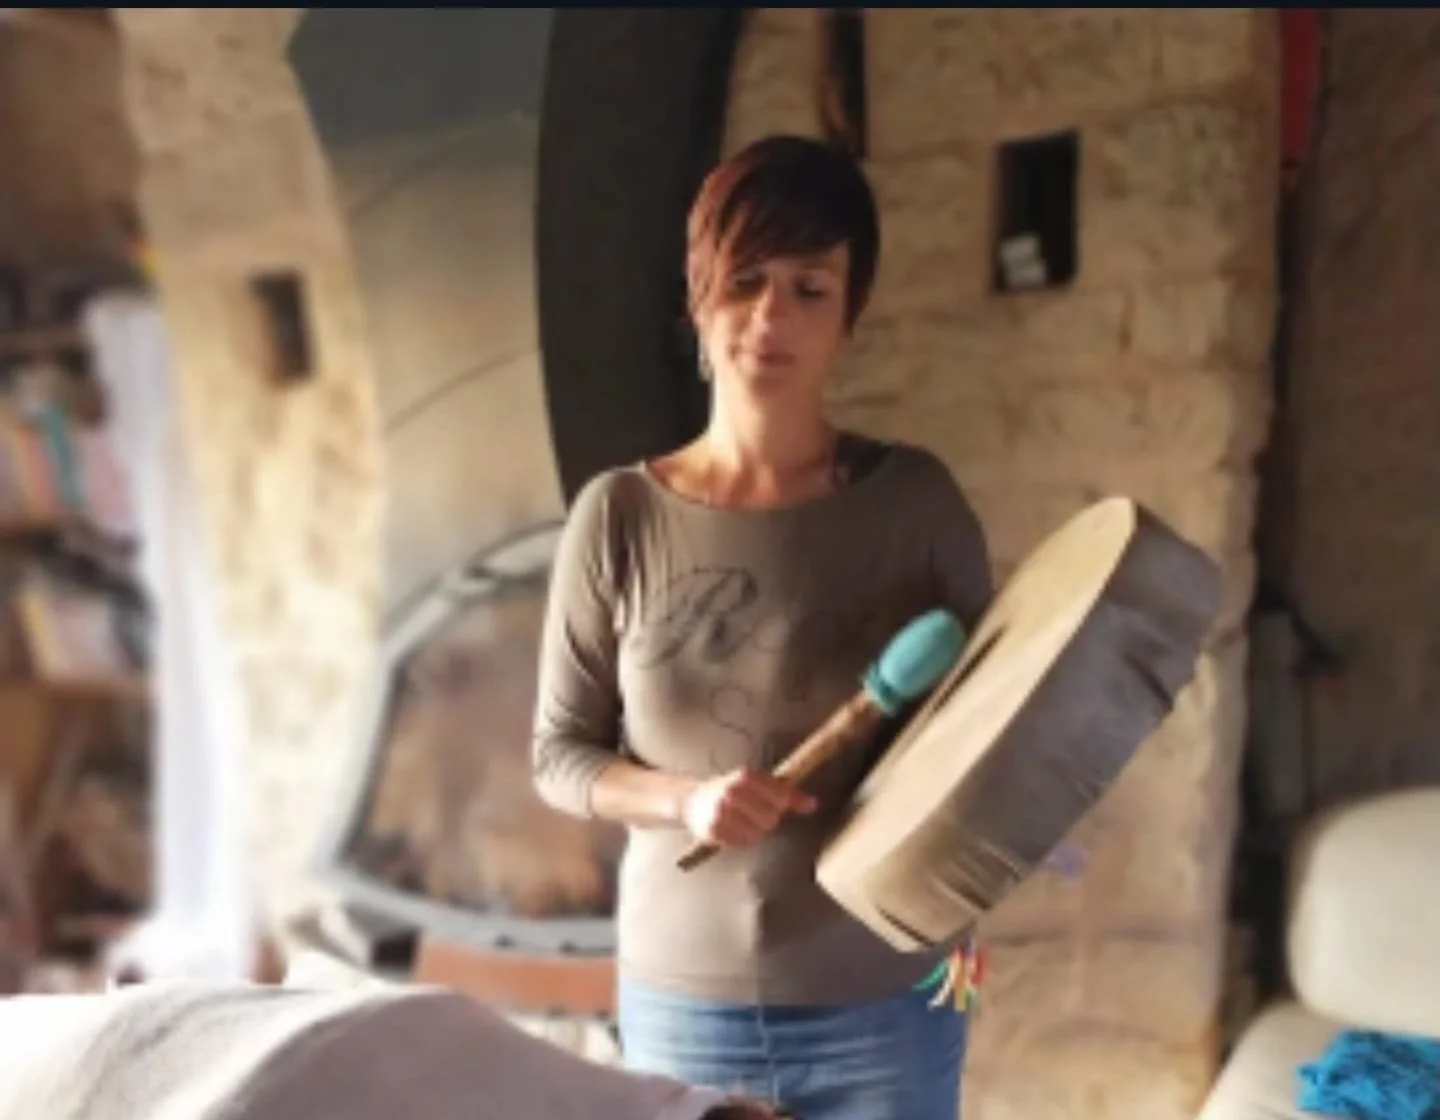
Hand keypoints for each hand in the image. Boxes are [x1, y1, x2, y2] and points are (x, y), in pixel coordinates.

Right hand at [681, 767, 815, 848]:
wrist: (692, 800)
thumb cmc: (730, 790)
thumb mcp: (757, 783)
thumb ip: (785, 792)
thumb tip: (813, 804)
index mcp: (745, 776)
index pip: (781, 795)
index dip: (787, 803)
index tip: (792, 805)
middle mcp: (733, 792)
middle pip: (771, 818)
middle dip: (767, 818)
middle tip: (755, 812)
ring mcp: (722, 812)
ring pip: (756, 834)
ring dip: (753, 831)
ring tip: (742, 820)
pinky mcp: (713, 831)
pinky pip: (741, 843)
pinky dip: (740, 839)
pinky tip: (732, 828)